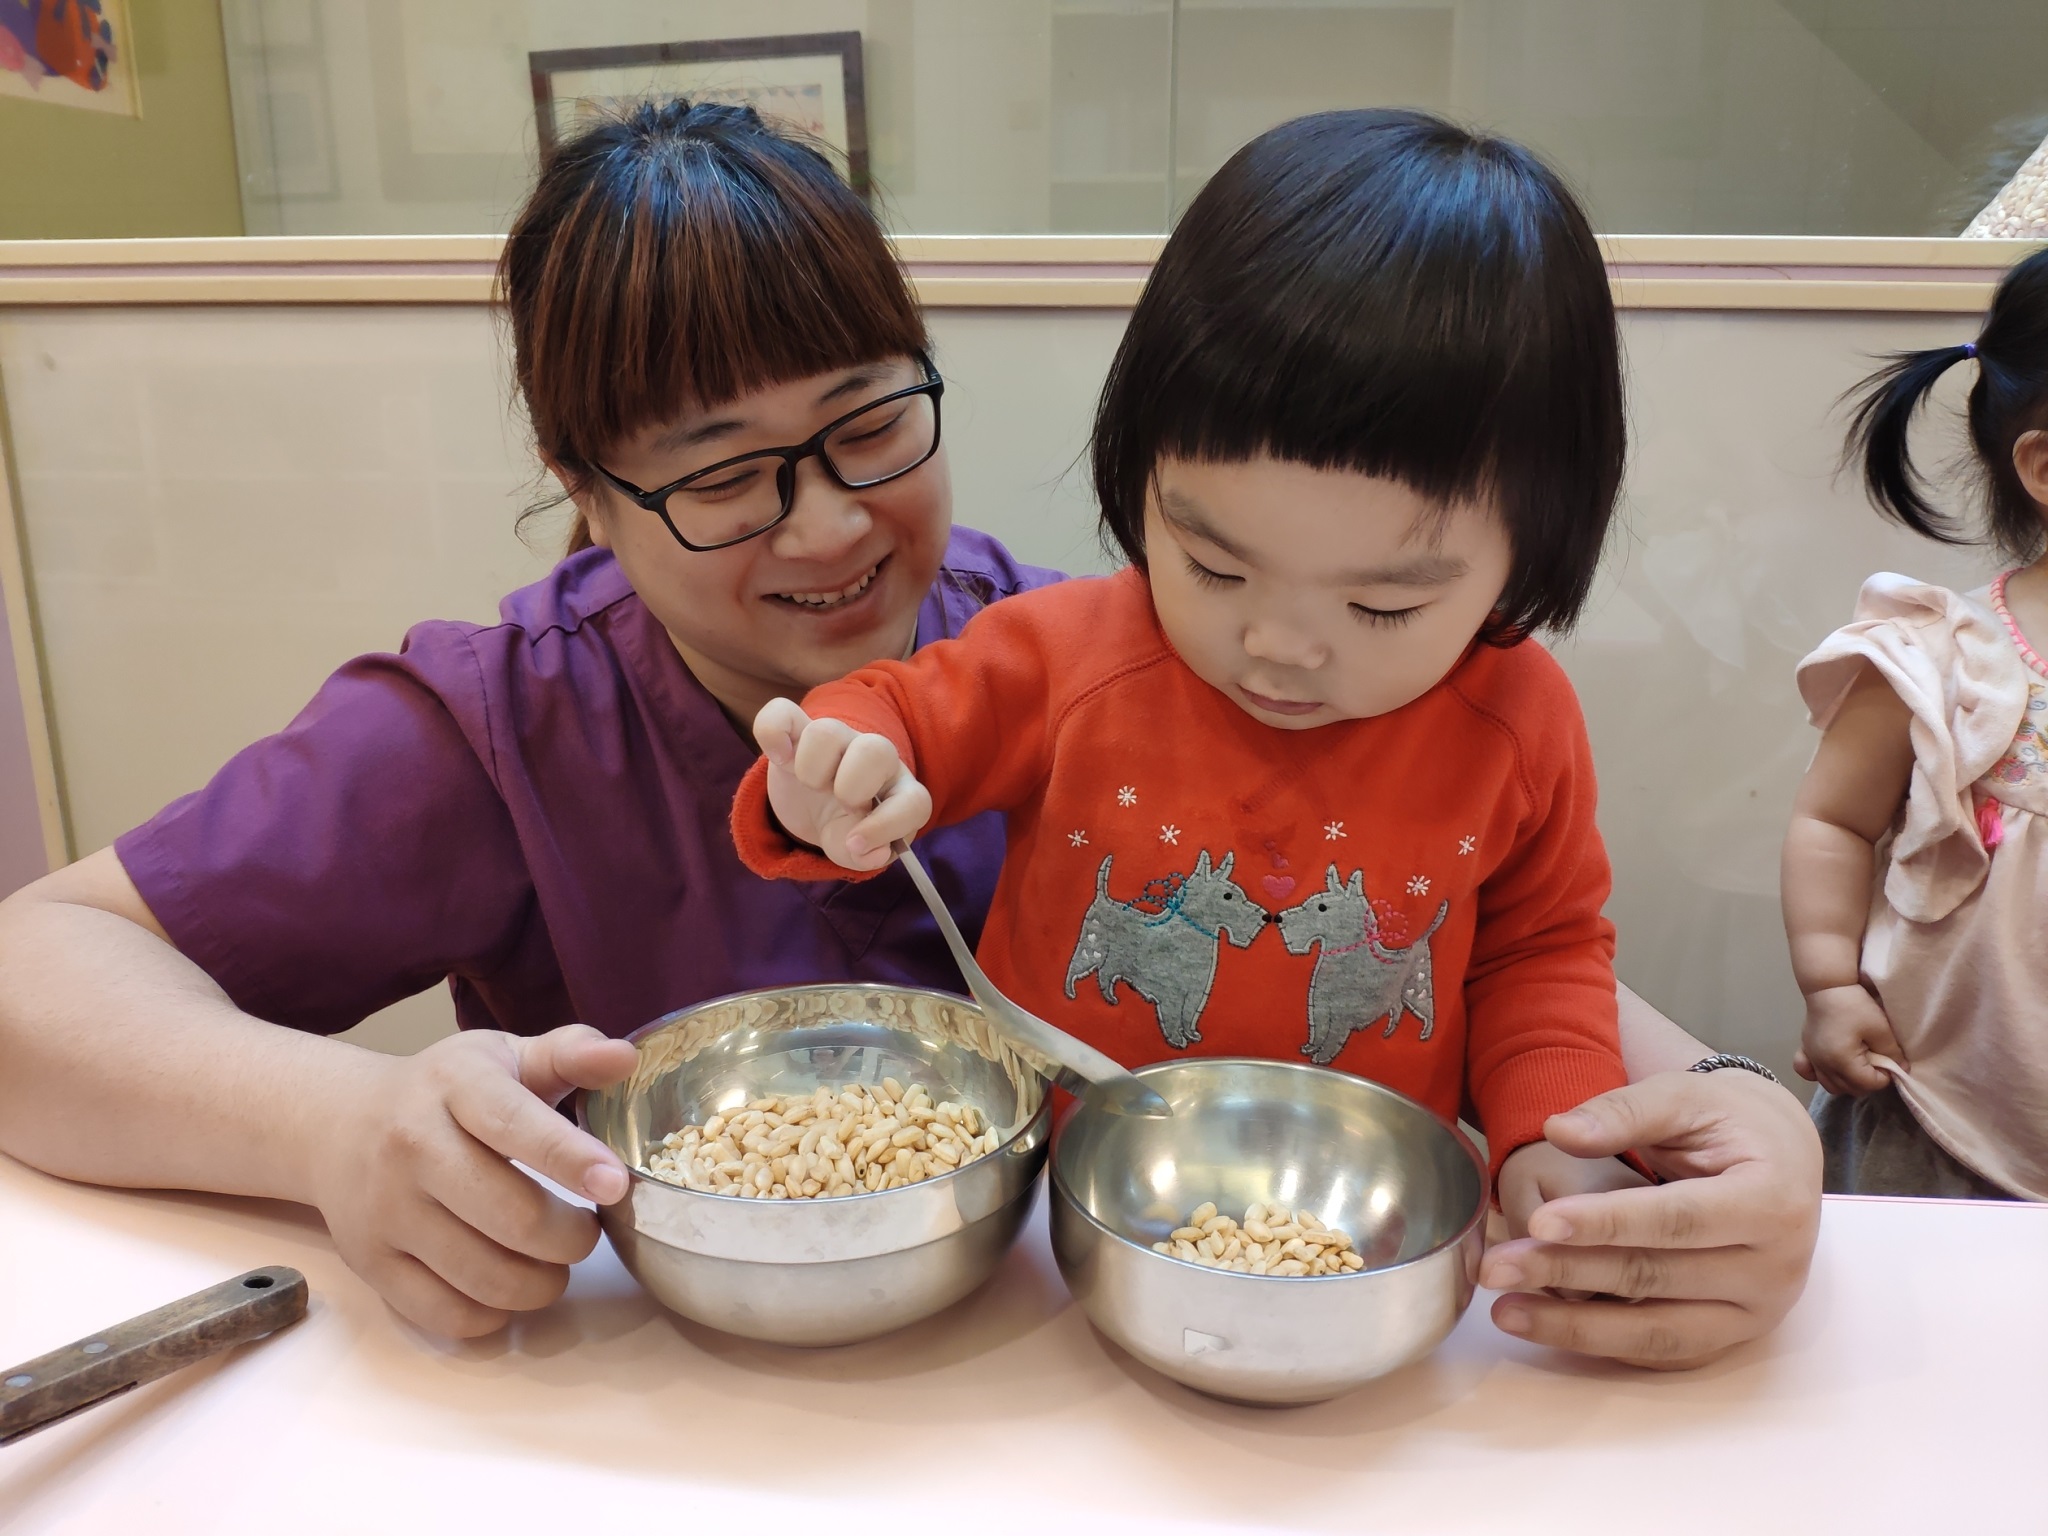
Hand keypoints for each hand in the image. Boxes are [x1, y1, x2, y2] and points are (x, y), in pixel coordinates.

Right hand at [308, 1024, 637, 1337]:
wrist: (336, 1124)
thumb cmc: (444, 1091)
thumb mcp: (503, 1055)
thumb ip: (569, 1054)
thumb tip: (627, 1058)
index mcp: (455, 1086)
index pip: (515, 1124)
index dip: (570, 1159)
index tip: (615, 1185)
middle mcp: (412, 1147)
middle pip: (512, 1217)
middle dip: (572, 1238)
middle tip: (586, 1232)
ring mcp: (386, 1210)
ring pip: (486, 1276)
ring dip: (543, 1284)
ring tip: (554, 1262)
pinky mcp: (370, 1263)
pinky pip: (446, 1315)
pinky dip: (493, 1315)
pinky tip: (506, 1286)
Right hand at [754, 697, 932, 871]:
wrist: (813, 810)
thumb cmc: (843, 828)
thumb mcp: (851, 849)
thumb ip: (861, 856)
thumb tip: (866, 852)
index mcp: (900, 792)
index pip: (914, 802)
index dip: (887, 825)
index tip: (856, 844)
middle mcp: (875, 757)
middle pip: (875, 750)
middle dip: (851, 788)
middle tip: (840, 804)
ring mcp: (837, 738)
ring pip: (826, 732)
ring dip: (812, 770)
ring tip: (813, 786)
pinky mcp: (798, 730)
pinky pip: (781, 712)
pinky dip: (773, 733)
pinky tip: (779, 759)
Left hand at [1478, 1069, 1821, 1369]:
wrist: (1781, 1156)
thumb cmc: (1727, 1119)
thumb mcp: (1682, 1096)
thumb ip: (1622, 1112)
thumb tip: (1557, 1131)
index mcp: (1771, 1201)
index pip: (1678, 1219)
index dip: (1606, 1223)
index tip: (1539, 1222)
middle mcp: (1774, 1268)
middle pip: (1658, 1277)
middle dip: (1568, 1273)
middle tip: (1494, 1268)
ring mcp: (1757, 1312)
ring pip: (1657, 1331)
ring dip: (1573, 1326)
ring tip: (1504, 1310)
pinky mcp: (1734, 1335)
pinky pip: (1661, 1350)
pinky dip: (1601, 1342)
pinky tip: (1544, 1327)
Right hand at [1795, 983, 1904, 1095]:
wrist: (1827, 986)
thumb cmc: (1854, 1005)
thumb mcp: (1880, 1028)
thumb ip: (1892, 1052)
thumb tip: (1901, 1068)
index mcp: (1842, 1061)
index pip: (1868, 1084)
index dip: (1884, 1077)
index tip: (1891, 1062)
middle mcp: (1823, 1065)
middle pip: (1850, 1089)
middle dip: (1868, 1081)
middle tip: (1878, 1063)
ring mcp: (1812, 1058)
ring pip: (1830, 1086)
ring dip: (1848, 1082)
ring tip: (1859, 1066)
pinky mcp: (1805, 1050)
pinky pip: (1807, 1072)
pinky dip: (1820, 1075)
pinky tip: (1831, 1067)